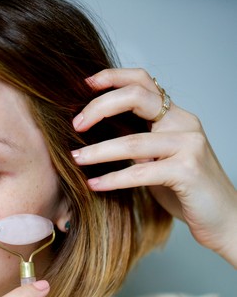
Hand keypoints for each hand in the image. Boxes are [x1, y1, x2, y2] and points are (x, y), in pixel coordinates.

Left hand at [71, 68, 236, 266]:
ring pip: (133, 141)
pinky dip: (113, 179)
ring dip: (98, 151)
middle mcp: (184, 124)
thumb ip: (138, 146)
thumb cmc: (187, 193)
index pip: (143, 83)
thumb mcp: (159, 162)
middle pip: (136, 97)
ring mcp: (189, 146)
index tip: (85, 84)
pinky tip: (94, 184)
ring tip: (75, 159)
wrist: (223, 219)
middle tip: (75, 124)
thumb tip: (97, 139)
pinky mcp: (187, 171)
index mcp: (176, 117)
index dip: (113, 78)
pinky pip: (141, 173)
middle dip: (100, 107)